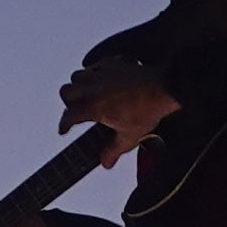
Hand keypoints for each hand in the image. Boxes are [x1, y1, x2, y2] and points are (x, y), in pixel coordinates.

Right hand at [54, 66, 181, 154]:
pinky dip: (93, 73)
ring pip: (77, 75)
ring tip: (87, 93)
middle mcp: (93, 88)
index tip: (64, 130)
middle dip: (68, 102)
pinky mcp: (112, 63)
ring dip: (78, 85)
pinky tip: (102, 80)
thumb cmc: (147, 110)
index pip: (69, 116)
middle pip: (66, 91)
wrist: (163, 88)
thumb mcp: (129, 136)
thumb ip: (113, 150)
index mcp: (94, 107)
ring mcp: (102, 73)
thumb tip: (105, 163)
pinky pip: (95, 65)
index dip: (63, 125)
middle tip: (76, 109)